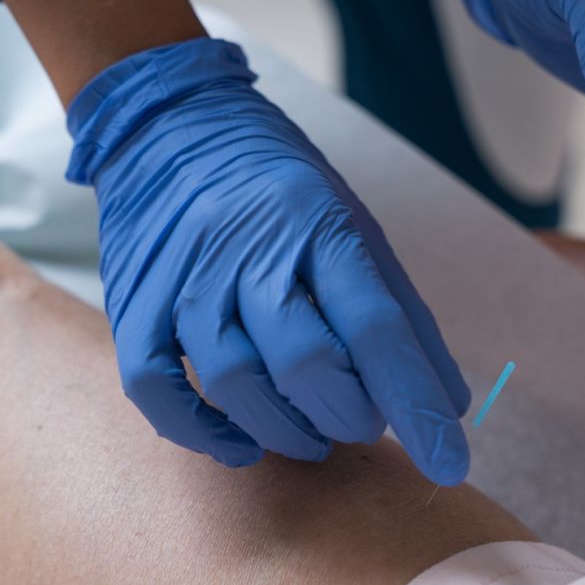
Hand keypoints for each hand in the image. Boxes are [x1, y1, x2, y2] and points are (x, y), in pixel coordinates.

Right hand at [66, 38, 470, 482]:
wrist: (172, 121)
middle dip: (348, 415)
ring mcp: (183, 275)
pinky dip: (200, 431)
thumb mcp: (356, 224)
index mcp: (317, 221)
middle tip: (364, 421)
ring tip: (314, 436)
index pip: (376, 327)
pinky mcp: (134, 301)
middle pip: (303, 361)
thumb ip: (402, 313)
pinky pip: (154, 386)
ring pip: (231, 380)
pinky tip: (241, 444)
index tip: (450, 463)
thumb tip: (450, 406)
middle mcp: (247, 246)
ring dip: (285, 430)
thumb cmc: (280, 187)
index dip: (415, 404)